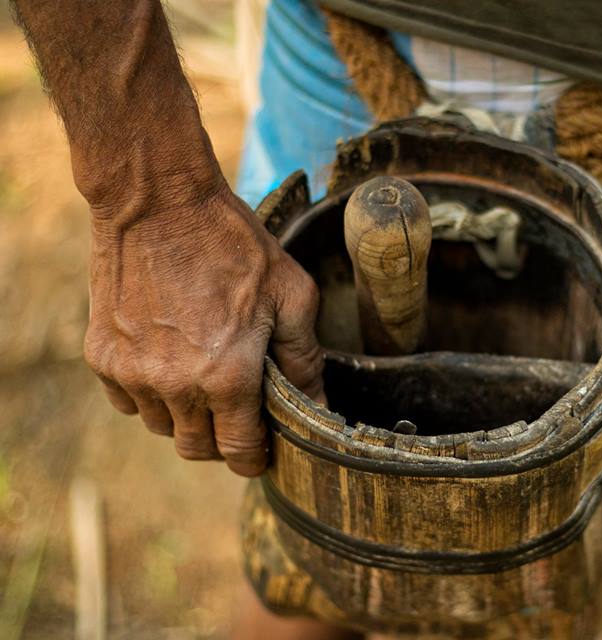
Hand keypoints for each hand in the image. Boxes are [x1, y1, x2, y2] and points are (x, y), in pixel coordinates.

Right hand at [83, 182, 323, 476]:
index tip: (263, 448)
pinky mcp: (102, 356)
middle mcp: (175, 386)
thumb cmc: (233, 245)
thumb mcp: (291, 296)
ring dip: (186, 416)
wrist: (158, 203)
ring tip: (204, 376)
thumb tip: (318, 404)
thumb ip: (304, 360)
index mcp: (227, 376)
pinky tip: (170, 361)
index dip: (255, 457)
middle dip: (222, 440)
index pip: (238, 452)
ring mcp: (132, 373)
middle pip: (197, 449)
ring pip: (162, 427)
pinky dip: (150, 394)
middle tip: (239, 411)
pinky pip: (128, 402)